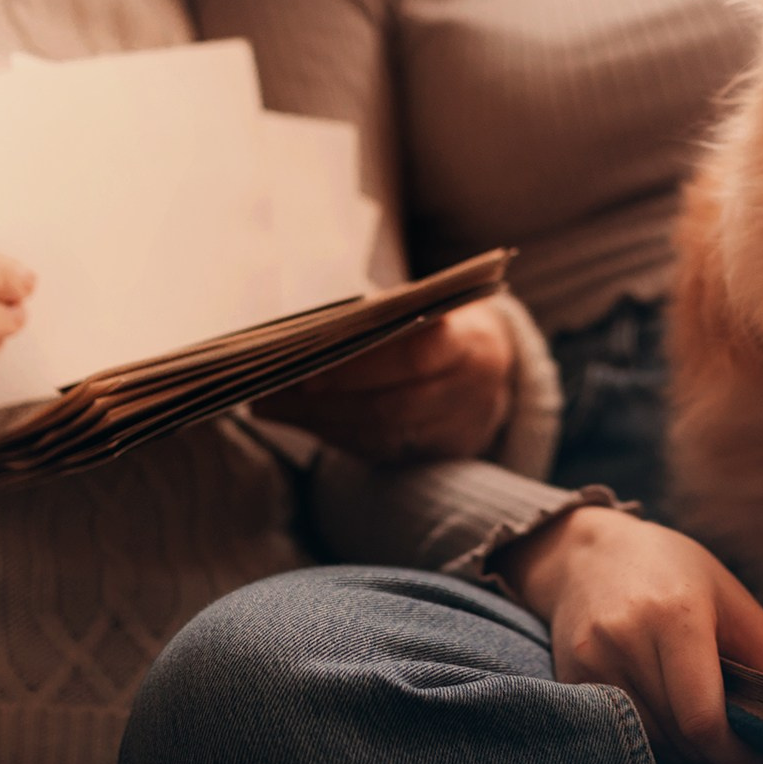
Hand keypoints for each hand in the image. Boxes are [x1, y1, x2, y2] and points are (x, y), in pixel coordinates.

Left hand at [253, 292, 517, 462]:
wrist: (491, 365)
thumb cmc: (438, 324)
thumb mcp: (422, 309)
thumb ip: (376, 320)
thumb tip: (301, 337)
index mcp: (471, 342)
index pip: (414, 357)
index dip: (359, 368)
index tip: (306, 371)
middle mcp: (472, 390)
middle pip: (392, 405)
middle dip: (326, 403)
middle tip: (271, 396)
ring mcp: (461, 428)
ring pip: (383, 435)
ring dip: (322, 423)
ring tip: (273, 408)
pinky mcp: (445, 454)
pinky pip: (384, 451)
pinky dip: (339, 437)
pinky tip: (305, 422)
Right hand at [495, 504, 762, 763]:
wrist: (583, 551)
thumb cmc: (669, 569)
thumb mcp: (731, 598)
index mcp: (673, 616)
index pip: (706, 721)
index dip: (741, 754)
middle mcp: (624, 640)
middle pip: (682, 738)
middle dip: (718, 748)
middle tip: (736, 729)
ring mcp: (590, 661)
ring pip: (653, 742)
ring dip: (684, 743)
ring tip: (695, 705)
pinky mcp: (569, 678)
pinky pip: (623, 732)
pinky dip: (651, 732)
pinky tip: (661, 702)